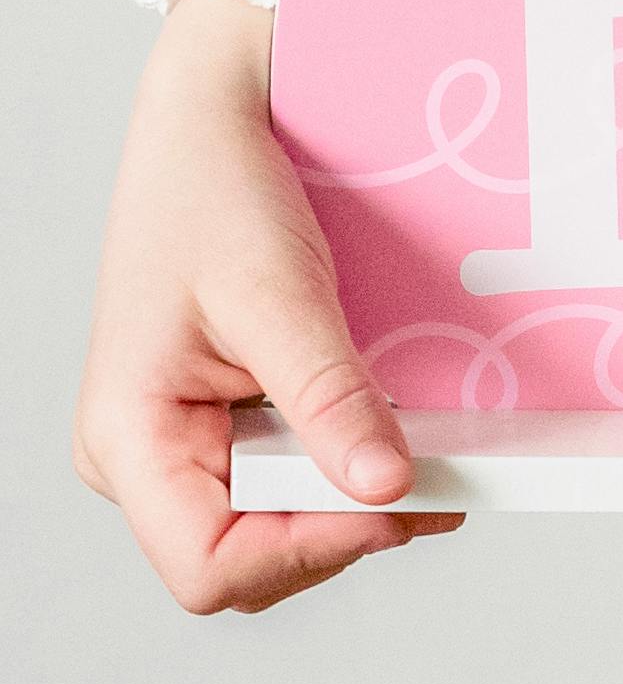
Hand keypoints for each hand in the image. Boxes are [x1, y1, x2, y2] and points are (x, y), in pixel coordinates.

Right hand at [75, 0, 459, 614]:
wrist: (210, 117)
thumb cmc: (215, 189)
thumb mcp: (277, 291)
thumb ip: (328, 396)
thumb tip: (386, 488)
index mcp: (126, 438)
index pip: (210, 566)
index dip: (309, 551)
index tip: (396, 498)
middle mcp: (140, 457)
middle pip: (243, 559)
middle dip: (339, 529)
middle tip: (434, 476)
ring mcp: (177, 442)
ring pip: (268, 526)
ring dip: (349, 502)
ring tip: (428, 455)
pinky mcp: (216, 418)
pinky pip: (279, 475)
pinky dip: (340, 464)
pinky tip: (394, 432)